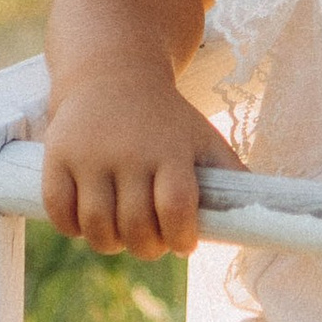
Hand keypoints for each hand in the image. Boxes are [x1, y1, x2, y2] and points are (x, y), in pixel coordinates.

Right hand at [42, 65, 239, 257]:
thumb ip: (230, 174)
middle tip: (151, 243)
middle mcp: (128, 152)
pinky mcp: (56, 156)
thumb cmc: (166, 119)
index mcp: (169, 150)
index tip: (183, 243)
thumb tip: (265, 215)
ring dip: (109, 244)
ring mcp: (89, 155)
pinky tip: (87, 221)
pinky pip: (58, 211)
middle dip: (147, 248)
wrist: (112, 72)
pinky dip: (71, 228)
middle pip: (134, 226)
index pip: (175, 208)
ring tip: (120, 236)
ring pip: (95, 226)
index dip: (180, 238)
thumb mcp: (202, 138)